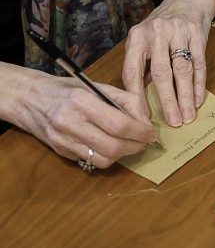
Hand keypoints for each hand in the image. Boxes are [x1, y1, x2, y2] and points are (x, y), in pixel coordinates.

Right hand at [2, 64, 155, 168]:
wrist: (29, 98)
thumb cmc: (68, 90)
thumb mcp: (98, 86)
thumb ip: (126, 100)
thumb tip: (146, 120)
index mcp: (82, 101)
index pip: (119, 124)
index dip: (140, 132)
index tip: (151, 132)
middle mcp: (70, 122)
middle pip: (113, 147)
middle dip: (135, 146)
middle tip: (144, 140)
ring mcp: (63, 140)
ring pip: (103, 160)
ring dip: (123, 155)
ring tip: (129, 143)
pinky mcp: (61, 152)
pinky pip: (91, 161)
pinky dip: (107, 157)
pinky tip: (111, 145)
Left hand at [123, 0, 214, 126]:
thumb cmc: (163, 24)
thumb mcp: (145, 39)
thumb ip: (142, 65)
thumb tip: (141, 98)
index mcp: (137, 37)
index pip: (132, 72)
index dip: (136, 98)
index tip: (141, 119)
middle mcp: (156, 33)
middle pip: (161, 73)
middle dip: (167, 101)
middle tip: (172, 122)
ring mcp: (179, 33)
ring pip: (181, 71)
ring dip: (185, 97)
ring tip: (187, 117)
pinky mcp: (198, 34)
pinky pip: (198, 64)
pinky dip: (199, 84)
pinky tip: (198, 100)